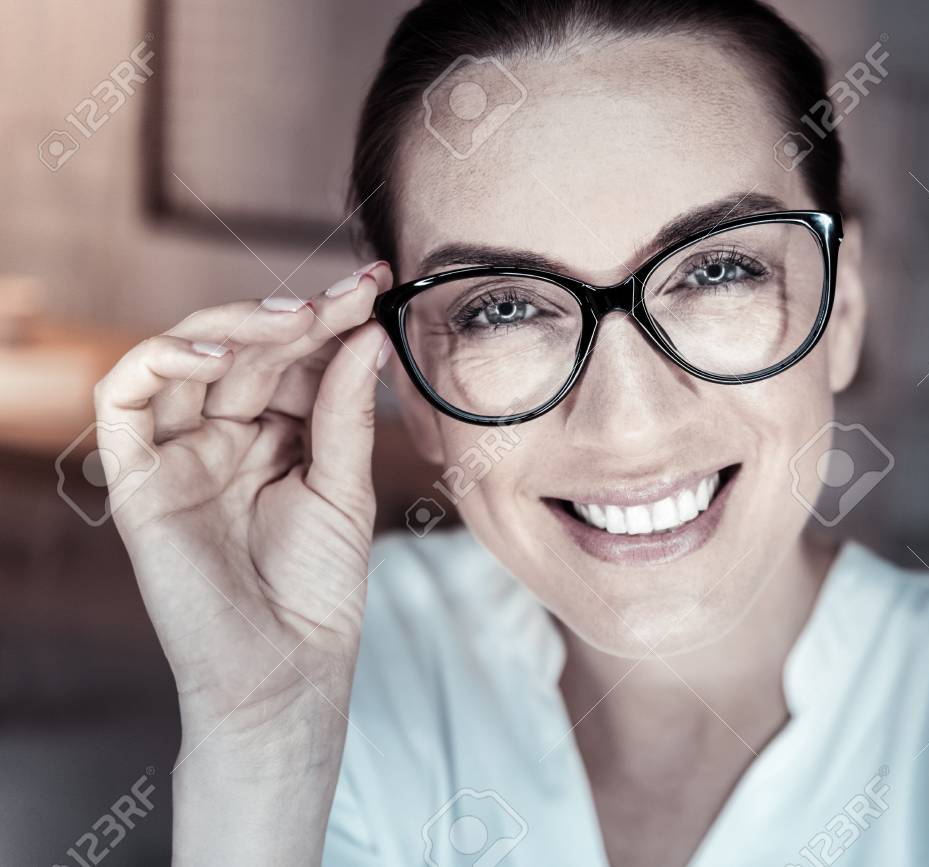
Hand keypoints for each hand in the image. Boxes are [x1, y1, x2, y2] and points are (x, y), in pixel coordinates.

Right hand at [93, 263, 392, 745]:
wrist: (286, 671)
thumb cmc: (319, 591)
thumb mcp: (345, 488)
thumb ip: (346, 411)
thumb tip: (366, 334)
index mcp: (272, 440)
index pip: (292, 361)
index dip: (330, 320)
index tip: (377, 282)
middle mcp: (221, 440)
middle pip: (245, 352)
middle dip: (297, 315)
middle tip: (350, 293)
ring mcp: (177, 457)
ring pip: (185, 359)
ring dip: (238, 326)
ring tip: (298, 319)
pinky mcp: (138, 481)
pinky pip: (123, 402)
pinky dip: (161, 362)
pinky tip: (219, 353)